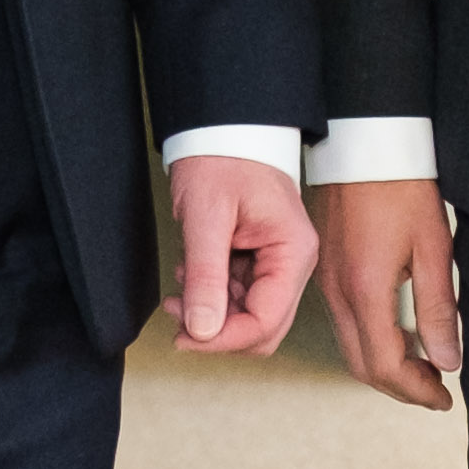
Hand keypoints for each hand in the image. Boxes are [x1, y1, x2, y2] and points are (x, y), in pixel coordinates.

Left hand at [165, 153, 317, 358]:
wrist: (222, 129)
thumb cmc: (221, 160)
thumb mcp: (206, 217)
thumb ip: (206, 276)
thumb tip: (202, 331)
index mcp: (292, 252)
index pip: (266, 321)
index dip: (224, 340)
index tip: (184, 337)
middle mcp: (292, 263)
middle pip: (263, 328)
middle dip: (218, 331)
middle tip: (176, 315)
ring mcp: (277, 263)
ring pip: (249, 316)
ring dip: (212, 313)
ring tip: (180, 286)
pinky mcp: (259, 261)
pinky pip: (239, 297)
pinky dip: (212, 295)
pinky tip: (191, 274)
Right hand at [317, 177, 459, 407]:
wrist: (364, 143)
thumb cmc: (403, 186)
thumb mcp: (434, 248)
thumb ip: (439, 309)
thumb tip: (448, 361)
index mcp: (365, 289)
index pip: (385, 366)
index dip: (416, 391)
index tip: (445, 399)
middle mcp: (338, 293)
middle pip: (363, 366)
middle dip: (401, 388)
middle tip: (438, 392)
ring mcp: (327, 284)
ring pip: (352, 348)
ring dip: (387, 367)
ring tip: (427, 367)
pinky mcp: (327, 273)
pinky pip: (346, 325)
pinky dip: (374, 343)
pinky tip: (403, 334)